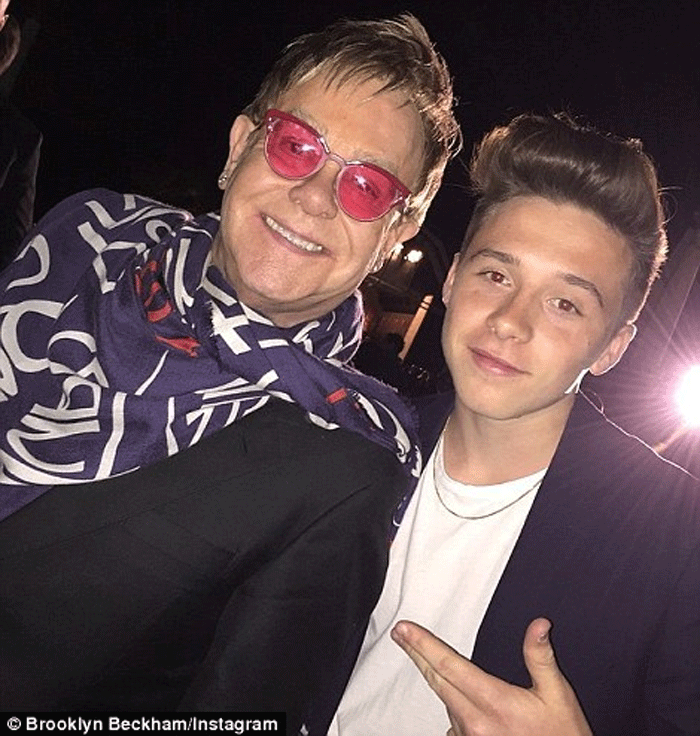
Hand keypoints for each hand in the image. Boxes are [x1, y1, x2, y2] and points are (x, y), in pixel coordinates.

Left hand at [391, 617, 592, 735]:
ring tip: (435, 662)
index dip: (423, 644)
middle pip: (437, 680)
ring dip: (440, 682)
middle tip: (400, 635)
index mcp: (494, 702)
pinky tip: (462, 701)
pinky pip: (454, 722)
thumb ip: (540, 658)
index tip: (404, 630)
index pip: (449, 665)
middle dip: (417, 654)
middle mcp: (475, 723)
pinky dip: (455, 707)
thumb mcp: (557, 696)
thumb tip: (538, 625)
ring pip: (445, 701)